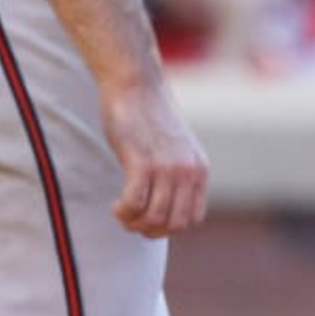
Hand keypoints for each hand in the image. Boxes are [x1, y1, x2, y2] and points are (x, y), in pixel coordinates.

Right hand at [102, 81, 210, 236]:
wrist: (137, 85)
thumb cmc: (150, 117)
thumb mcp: (178, 148)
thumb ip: (179, 174)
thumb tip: (168, 204)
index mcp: (199, 170)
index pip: (192, 219)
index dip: (168, 227)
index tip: (149, 218)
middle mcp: (188, 171)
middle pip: (173, 224)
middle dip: (149, 230)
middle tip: (131, 219)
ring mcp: (167, 167)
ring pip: (154, 218)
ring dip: (133, 223)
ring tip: (121, 212)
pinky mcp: (142, 161)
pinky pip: (134, 204)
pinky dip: (123, 212)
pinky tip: (115, 205)